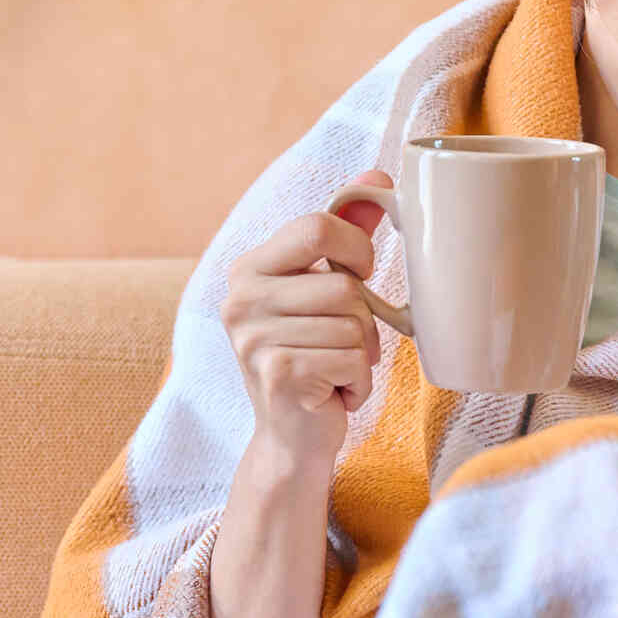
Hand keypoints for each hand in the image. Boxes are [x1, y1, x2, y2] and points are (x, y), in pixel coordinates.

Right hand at [219, 170, 394, 469]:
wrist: (293, 440)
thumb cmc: (314, 357)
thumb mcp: (324, 290)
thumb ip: (346, 234)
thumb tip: (377, 178)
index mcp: (249, 268)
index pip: (317, 226)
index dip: (356, 247)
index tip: (359, 274)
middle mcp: (240, 299)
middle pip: (345, 285)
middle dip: (362, 321)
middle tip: (341, 344)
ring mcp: (253, 339)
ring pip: (354, 325)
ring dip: (361, 355)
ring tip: (334, 370)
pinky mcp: (277, 375)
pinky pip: (353, 360)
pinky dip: (358, 382)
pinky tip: (332, 392)